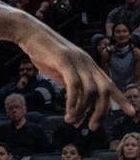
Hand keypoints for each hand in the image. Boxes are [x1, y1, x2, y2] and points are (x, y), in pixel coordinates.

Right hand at [20, 24, 134, 128]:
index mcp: (89, 65)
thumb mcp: (61, 69)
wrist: (30, 32)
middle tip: (93, 127)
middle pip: (104, 91)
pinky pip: (74, 85)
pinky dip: (72, 102)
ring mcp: (77, 61)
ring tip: (72, 122)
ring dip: (82, 110)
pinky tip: (68, 112)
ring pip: (90, 91)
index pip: (110, 84)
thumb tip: (78, 100)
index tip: (132, 113)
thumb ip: (72, 82)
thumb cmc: (44, 52)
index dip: (121, 99)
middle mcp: (87, 63)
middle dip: (101, 112)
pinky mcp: (64, 61)